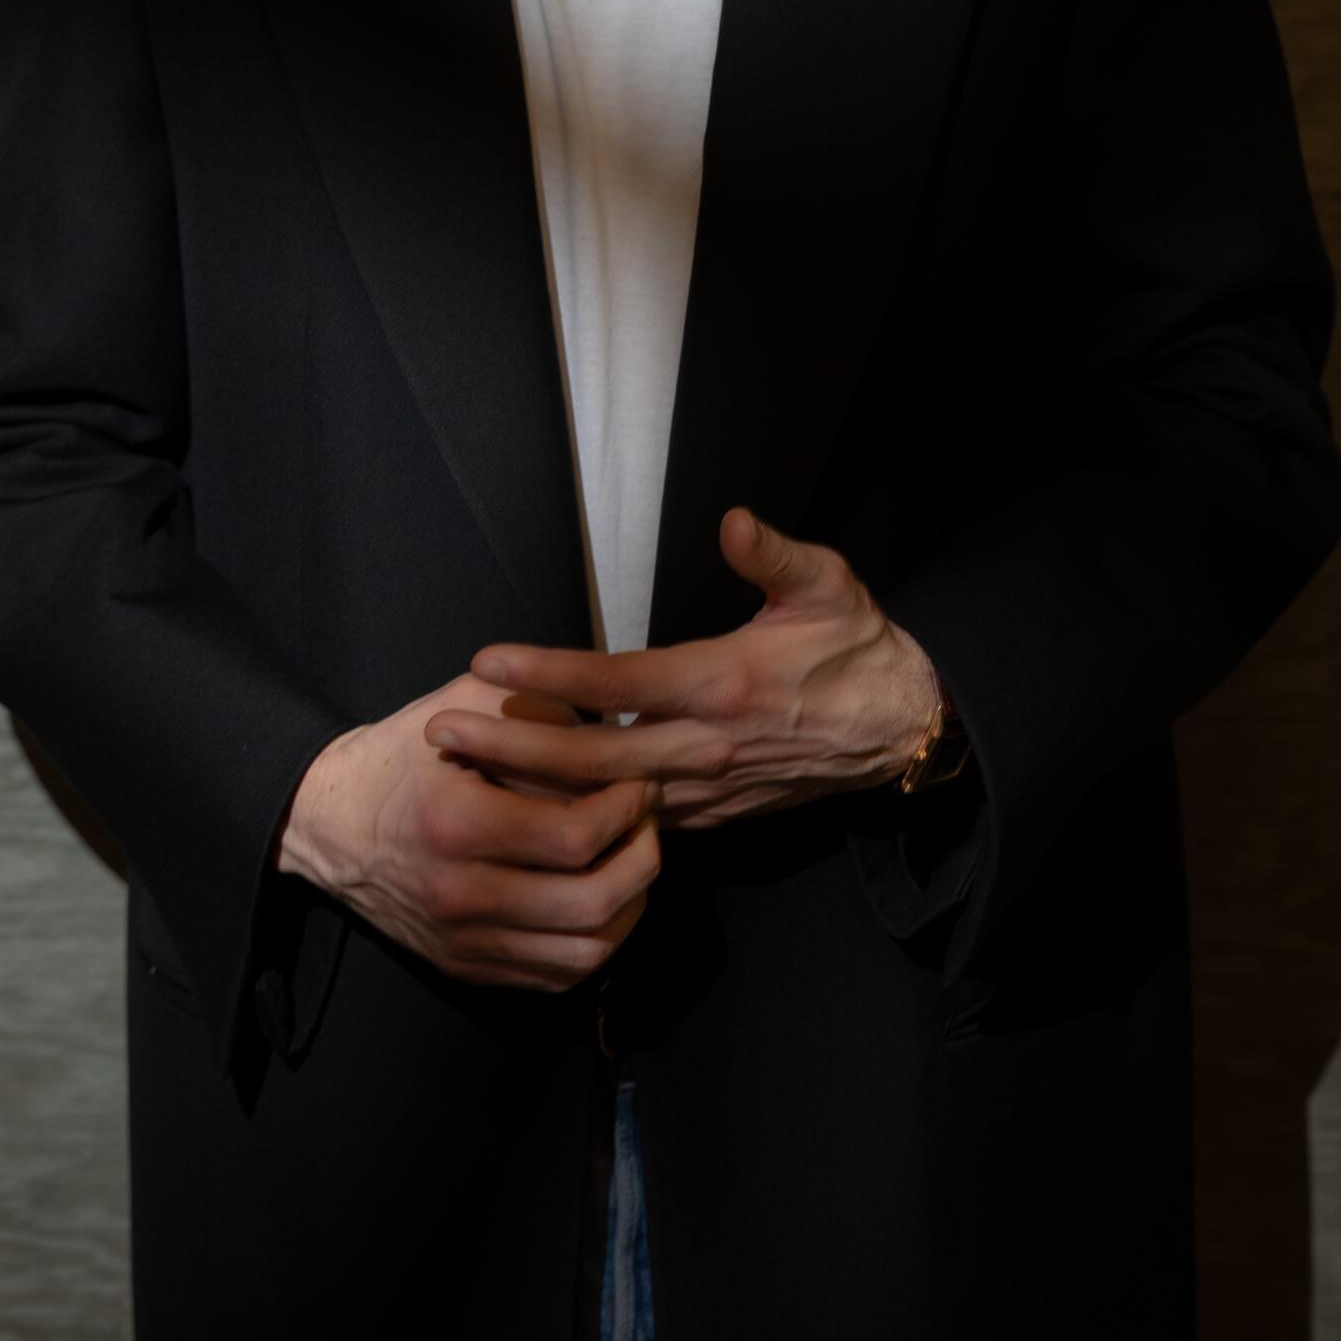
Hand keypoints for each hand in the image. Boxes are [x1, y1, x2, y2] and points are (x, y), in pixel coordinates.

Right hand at [276, 670, 661, 991]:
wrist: (331, 823)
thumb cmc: (403, 755)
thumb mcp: (462, 704)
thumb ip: (538, 709)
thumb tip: (610, 734)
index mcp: (460, 823)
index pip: (575, 836)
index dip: (626, 810)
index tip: (639, 782)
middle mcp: (462, 894)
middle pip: (591, 904)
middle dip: (642, 860)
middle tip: (648, 823)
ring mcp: (464, 941)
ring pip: (584, 954)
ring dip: (629, 909)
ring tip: (632, 862)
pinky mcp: (466, 967)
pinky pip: (554, 977)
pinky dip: (594, 944)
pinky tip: (602, 900)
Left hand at [421, 509, 943, 828]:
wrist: (898, 728)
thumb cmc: (857, 649)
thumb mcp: (829, 584)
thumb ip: (774, 554)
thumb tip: (733, 520)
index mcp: (721, 682)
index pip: (614, 683)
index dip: (547, 672)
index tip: (486, 661)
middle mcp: (705, 744)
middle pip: (588, 757)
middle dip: (509, 746)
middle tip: (441, 732)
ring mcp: (706, 787)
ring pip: (604, 799)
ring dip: (535, 788)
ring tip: (467, 771)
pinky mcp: (712, 813)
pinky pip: (634, 820)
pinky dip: (582, 813)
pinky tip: (535, 802)